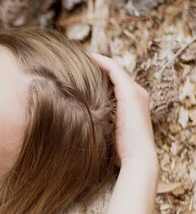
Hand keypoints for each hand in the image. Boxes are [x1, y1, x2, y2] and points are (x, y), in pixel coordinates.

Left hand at [88, 52, 157, 170]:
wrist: (137, 156)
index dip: (99, 73)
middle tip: (76, 59)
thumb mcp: (108, 130)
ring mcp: (135, 91)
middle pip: (115, 72)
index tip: (79, 69)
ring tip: (79, 56)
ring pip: (114, 68)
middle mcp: (137, 93)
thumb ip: (100, 120)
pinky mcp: (130, 92)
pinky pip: (113, 70)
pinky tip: (87, 58)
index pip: (115, 81)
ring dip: (97, 61)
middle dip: (97, 65)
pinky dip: (101, 62)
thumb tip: (78, 119)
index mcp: (133, 102)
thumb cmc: (120, 151)